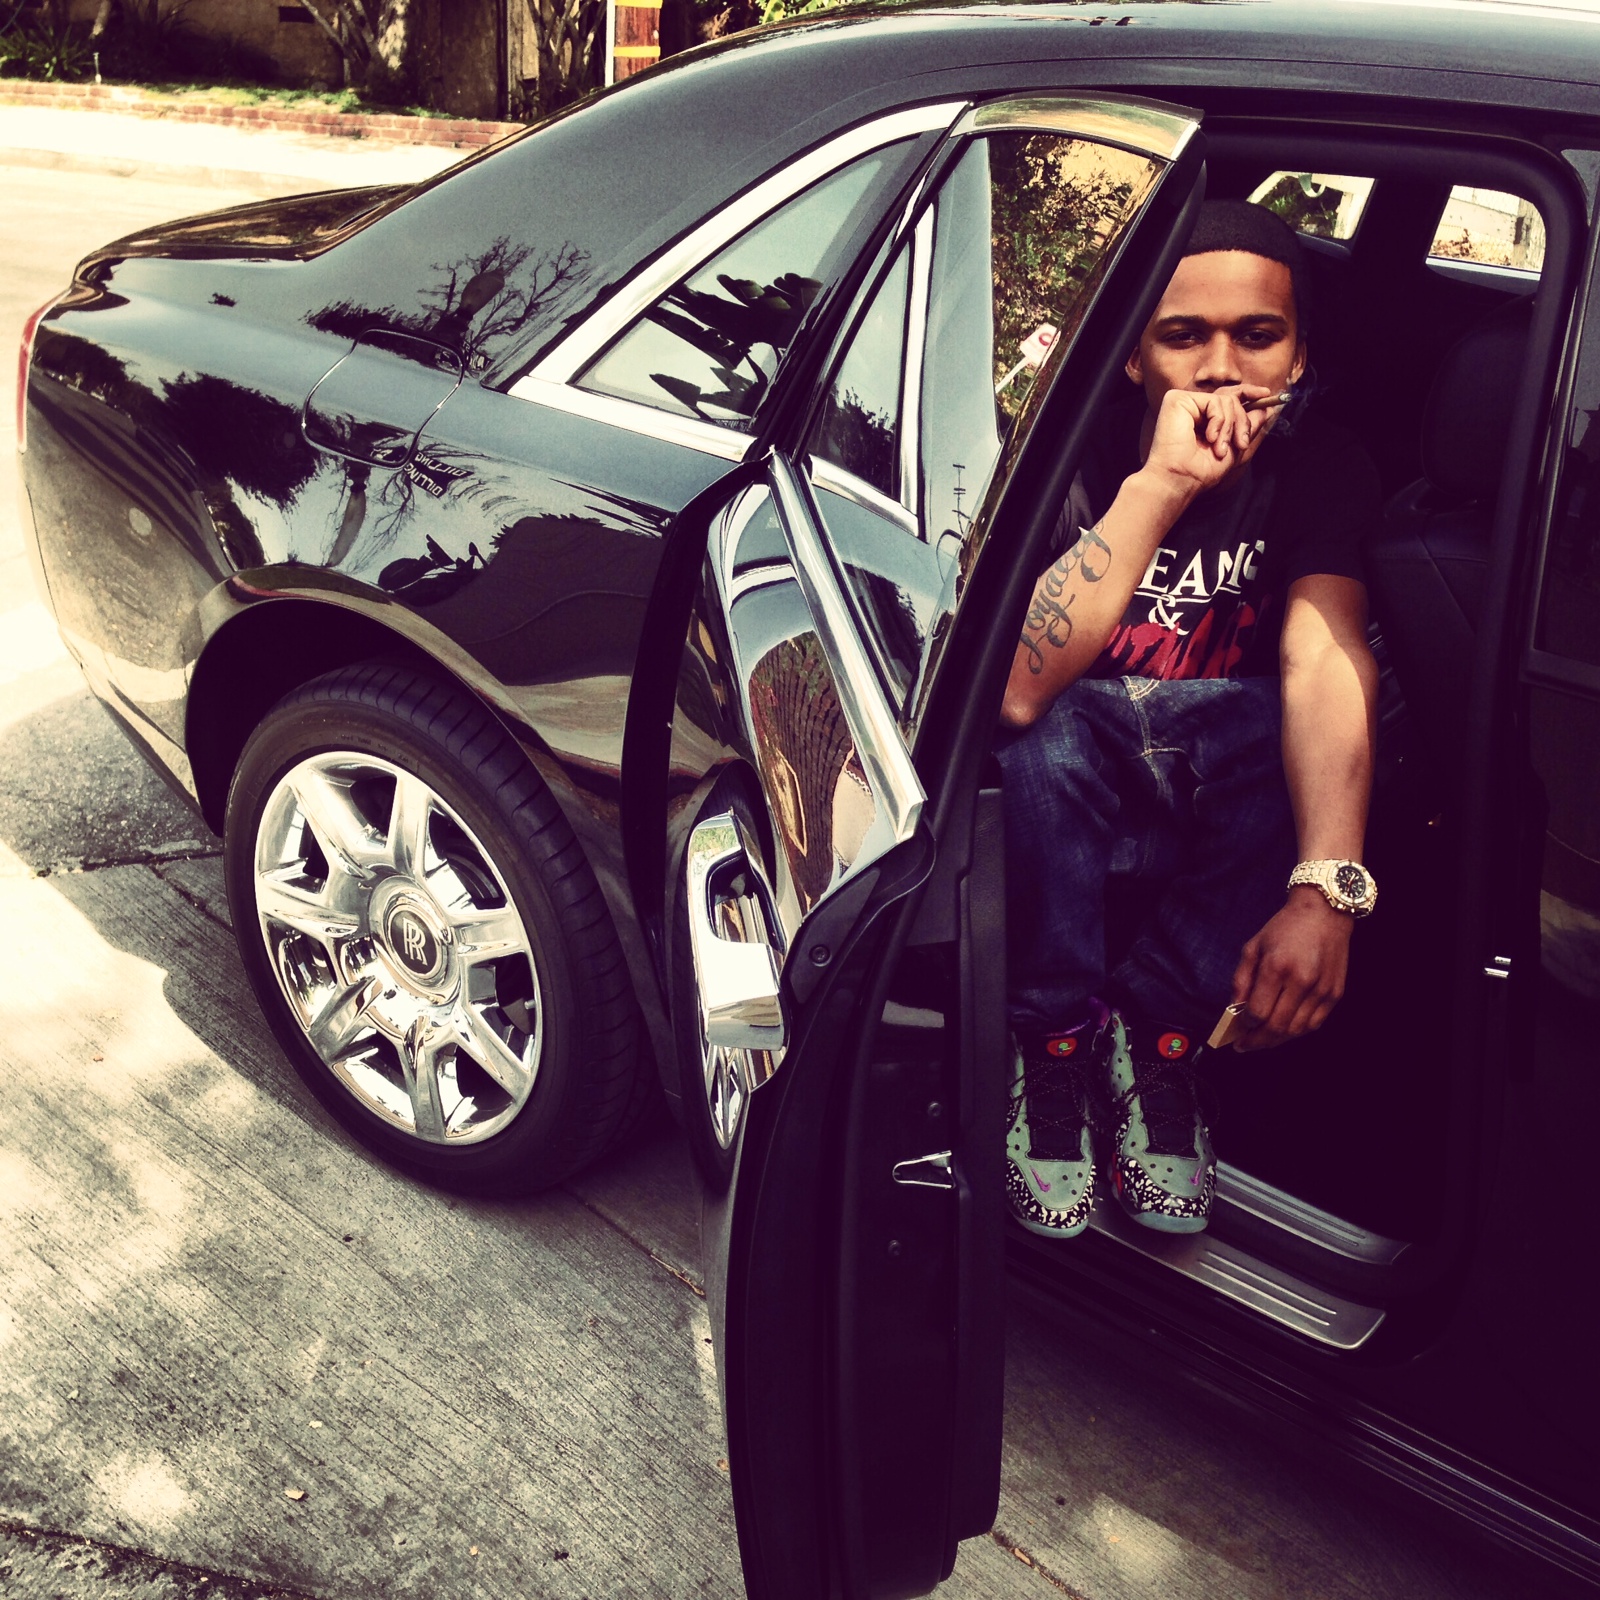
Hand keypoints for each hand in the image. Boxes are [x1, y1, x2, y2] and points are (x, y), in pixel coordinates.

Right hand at [1142, 385, 1277, 496]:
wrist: (1180, 479)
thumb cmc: (1200, 471)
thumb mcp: (1234, 447)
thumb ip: (1248, 426)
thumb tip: (1267, 408)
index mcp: (1203, 418)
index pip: (1228, 397)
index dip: (1248, 392)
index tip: (1266, 394)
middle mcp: (1193, 408)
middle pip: (1231, 398)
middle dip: (1242, 421)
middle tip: (1241, 443)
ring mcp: (1185, 402)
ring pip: (1226, 400)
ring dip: (1230, 427)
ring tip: (1220, 448)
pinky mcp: (1177, 400)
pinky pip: (1214, 401)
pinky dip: (1219, 421)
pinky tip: (1209, 438)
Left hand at [1228, 887, 1352, 1051]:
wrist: (1324, 913)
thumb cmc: (1284, 928)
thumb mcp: (1253, 947)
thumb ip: (1241, 980)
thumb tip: (1234, 1010)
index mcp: (1277, 966)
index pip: (1258, 1011)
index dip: (1244, 1026)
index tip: (1235, 1031)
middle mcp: (1301, 980)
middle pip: (1276, 1026)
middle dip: (1257, 1041)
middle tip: (1244, 1045)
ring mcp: (1321, 989)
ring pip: (1296, 1030)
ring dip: (1276, 1041)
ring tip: (1261, 1041)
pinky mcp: (1335, 994)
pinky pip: (1314, 1024)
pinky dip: (1296, 1032)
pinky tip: (1282, 1032)